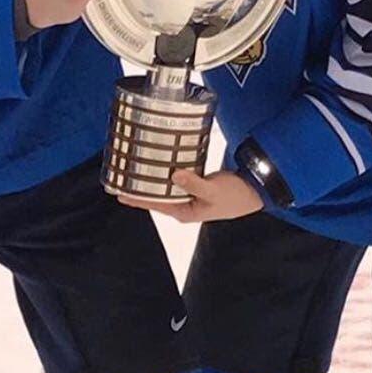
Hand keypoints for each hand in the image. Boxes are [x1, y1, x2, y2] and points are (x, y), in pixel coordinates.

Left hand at [118, 168, 263, 222]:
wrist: (253, 191)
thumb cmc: (234, 195)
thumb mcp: (213, 190)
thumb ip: (193, 183)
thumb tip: (174, 174)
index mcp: (184, 211)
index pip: (154, 205)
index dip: (136, 199)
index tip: (118, 193)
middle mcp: (183, 205)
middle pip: (155, 196)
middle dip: (139, 187)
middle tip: (122, 175)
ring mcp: (188, 195)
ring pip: (164, 186)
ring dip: (152, 178)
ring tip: (134, 167)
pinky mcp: (194, 185)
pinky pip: (176, 178)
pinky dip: (167, 171)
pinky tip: (158, 160)